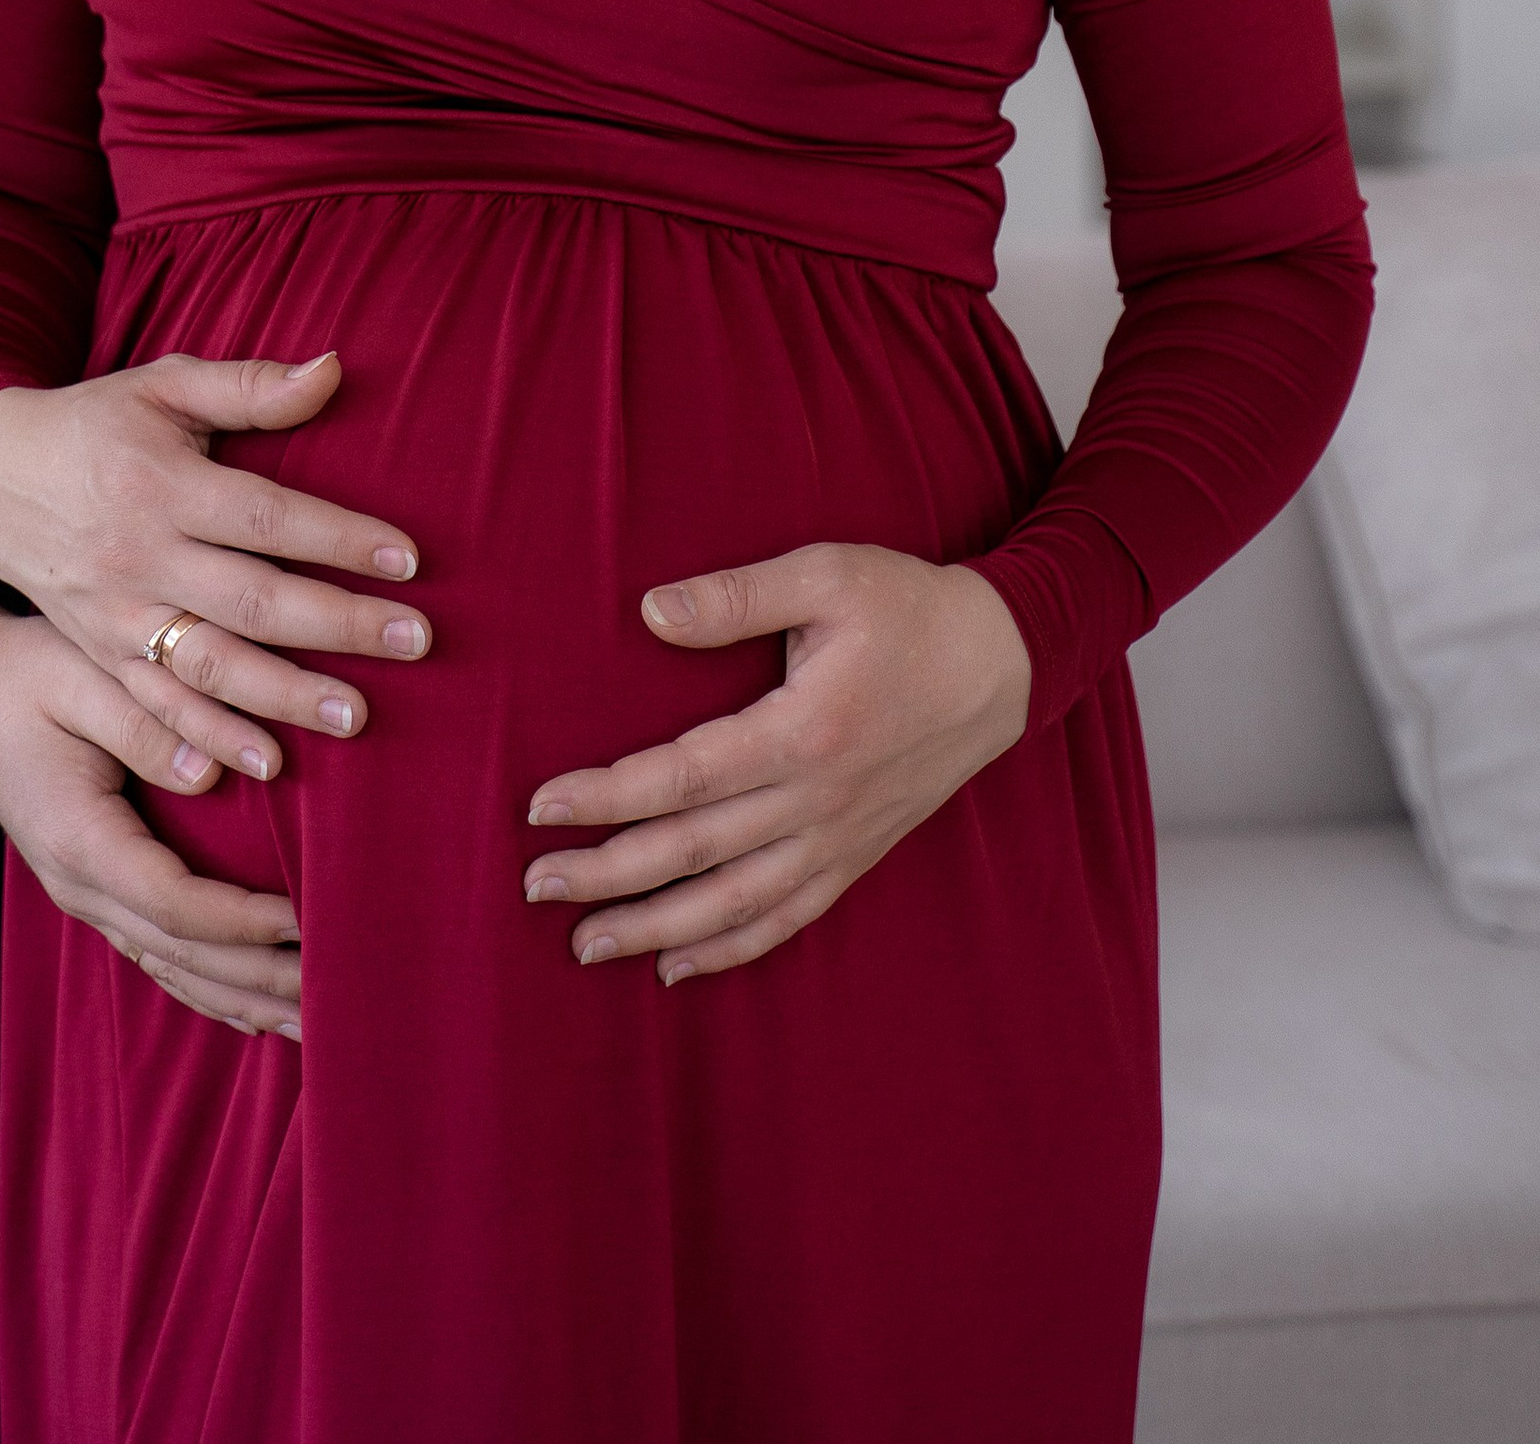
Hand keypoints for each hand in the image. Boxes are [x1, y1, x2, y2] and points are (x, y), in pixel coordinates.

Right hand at [0, 348, 431, 784]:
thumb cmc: (98, 423)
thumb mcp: (164, 385)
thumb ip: (250, 386)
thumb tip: (335, 369)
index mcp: (163, 483)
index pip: (268, 518)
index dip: (340, 538)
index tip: (410, 558)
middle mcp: (141, 556)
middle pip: (253, 600)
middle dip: (339, 624)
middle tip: (416, 640)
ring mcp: (117, 615)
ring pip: (210, 665)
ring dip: (285, 696)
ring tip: (355, 717)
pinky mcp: (101, 654)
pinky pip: (157, 707)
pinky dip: (207, 739)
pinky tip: (264, 766)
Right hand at [0, 596, 304, 1037]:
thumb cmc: (26, 676)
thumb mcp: (80, 680)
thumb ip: (144, 725)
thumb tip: (210, 772)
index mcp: (80, 840)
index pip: (173, 902)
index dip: (242, 919)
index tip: (306, 917)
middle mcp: (80, 886)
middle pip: (180, 955)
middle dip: (258, 976)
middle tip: (337, 987)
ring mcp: (84, 897)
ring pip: (171, 969)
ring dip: (241, 997)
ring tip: (312, 1018)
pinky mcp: (95, 891)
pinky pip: (158, 956)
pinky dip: (208, 988)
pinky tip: (251, 1009)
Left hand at [521, 543, 1031, 985]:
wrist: (1003, 662)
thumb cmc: (908, 608)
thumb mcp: (826, 575)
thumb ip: (736, 597)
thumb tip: (650, 612)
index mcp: (803, 732)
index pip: (683, 778)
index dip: (607, 796)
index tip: (540, 808)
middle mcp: (817, 801)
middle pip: (695, 853)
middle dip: (609, 875)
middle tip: (535, 885)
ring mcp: (838, 839)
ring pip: (734, 902)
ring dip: (655, 928)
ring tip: (586, 943)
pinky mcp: (856, 855)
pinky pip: (786, 917)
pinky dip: (730, 948)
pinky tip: (678, 965)